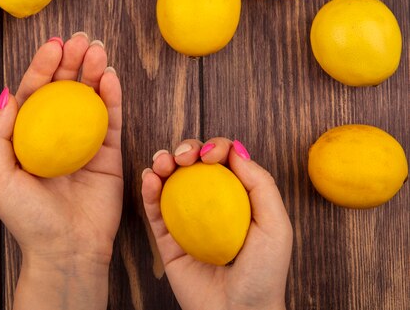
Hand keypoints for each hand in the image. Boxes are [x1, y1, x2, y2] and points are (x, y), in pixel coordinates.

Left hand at [0, 33, 122, 309]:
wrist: (67, 248)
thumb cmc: (28, 217)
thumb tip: (9, 95)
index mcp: (27, 138)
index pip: (34, 94)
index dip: (42, 68)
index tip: (54, 45)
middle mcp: (54, 135)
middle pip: (63, 89)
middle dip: (71, 61)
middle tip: (81, 38)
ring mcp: (83, 143)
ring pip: (89, 98)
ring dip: (94, 71)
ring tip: (98, 48)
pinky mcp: (109, 154)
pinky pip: (111, 119)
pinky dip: (112, 96)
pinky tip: (111, 76)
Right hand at [142, 138, 292, 309]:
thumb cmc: (263, 275)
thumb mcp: (275, 226)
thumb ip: (261, 185)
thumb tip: (237, 149)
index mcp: (238, 198)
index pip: (225, 162)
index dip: (215, 147)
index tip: (210, 154)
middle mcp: (212, 205)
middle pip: (195, 165)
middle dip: (187, 148)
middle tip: (186, 156)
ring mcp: (187, 220)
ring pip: (171, 180)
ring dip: (163, 161)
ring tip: (162, 162)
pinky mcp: (166, 238)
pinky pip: (154, 209)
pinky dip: (148, 189)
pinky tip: (149, 178)